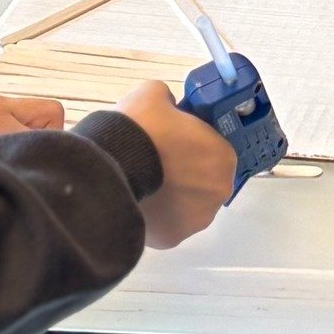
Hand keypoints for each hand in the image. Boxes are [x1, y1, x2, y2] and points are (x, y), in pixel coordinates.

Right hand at [117, 81, 235, 248]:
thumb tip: (167, 108)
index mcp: (223, 158)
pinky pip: (167, 223)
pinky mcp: (170, 240)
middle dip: (187, 171)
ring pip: (187, 205)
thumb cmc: (142, 128)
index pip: (216, 150)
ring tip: (146, 180)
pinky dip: (157, 214)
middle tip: (160, 159)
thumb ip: (171, 102)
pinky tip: (140, 198)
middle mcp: (216, 194)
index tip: (176, 140)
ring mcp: (194, 222)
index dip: (196, 144)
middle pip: (204, 180)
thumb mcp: (157, 93)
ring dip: (173, 195)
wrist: (110, 166)